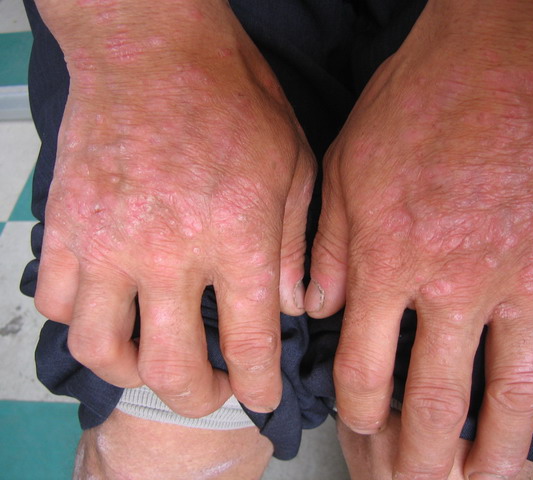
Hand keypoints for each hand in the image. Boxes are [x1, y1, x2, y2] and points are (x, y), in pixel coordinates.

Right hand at [33, 0, 314, 415]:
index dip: (259, 385)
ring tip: (156, 360)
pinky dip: (82, 320)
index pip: (251, 344)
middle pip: (173, 368)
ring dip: (132, 371)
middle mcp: (169, 251)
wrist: (153, 43)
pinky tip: (110, 308)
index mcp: (237, 236)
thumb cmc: (231, 95)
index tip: (261, 396)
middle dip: (200, 396)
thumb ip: (295, 245)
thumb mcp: (292, 165)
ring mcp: (107, 241)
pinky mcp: (65, 224)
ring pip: (101, 349)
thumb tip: (292, 306)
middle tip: (215, 387)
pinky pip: (57, 301)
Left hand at [307, 0, 532, 476]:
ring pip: (514, 388)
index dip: (361, 412)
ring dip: (500, 446)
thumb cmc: (419, 103)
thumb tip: (317, 312)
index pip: (367, 369)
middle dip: (423, 454)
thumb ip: (329, 248)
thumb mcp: (347, 167)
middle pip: (437, 396)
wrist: (510, 52)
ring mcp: (527, 275)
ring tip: (487, 478)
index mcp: (391, 260)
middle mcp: (457, 281)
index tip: (363, 428)